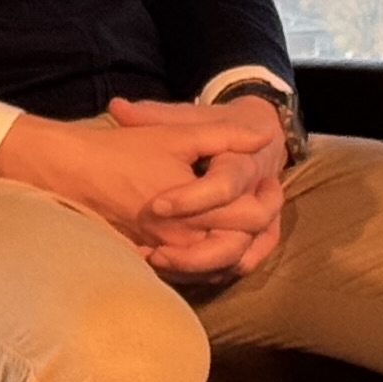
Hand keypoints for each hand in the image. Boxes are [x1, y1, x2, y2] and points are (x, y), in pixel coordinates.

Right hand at [0, 104, 283, 275]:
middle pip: (238, 251)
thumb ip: (224, 136)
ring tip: (244, 224)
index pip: (250, 219)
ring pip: (215, 269)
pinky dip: (208, 264)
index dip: (268, 201)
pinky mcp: (147, 263)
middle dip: (258, 230)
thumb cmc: (123, 152)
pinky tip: (213, 241)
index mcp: (193, 212)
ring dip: (235, 250)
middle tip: (262, 203)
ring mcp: (163, 257)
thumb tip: (264, 134)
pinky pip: (189, 276)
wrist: (69, 172)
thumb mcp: (177, 134)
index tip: (268, 182)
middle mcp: (180, 242)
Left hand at [121, 96, 287, 279]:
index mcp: (246, 161)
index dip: (191, 199)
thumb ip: (156, 115)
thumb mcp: (188, 119)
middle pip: (240, 233)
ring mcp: (265, 222)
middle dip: (196, 250)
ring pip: (240, 257)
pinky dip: (209, 273)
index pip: (225, 185)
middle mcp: (262, 195)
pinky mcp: (259, 240)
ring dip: (200, 267)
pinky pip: (238, 266)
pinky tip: (173, 270)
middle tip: (152, 252)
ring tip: (156, 263)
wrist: (255, 142)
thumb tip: (117, 108)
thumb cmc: (215, 128)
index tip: (156, 207)